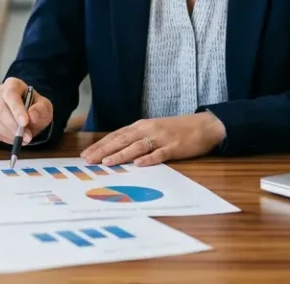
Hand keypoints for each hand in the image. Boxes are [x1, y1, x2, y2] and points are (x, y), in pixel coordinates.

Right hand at [0, 77, 53, 145]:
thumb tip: (32, 116)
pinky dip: (5, 137)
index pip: (10, 94)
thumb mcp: (44, 107)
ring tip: (24, 138)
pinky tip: (15, 138)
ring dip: (10, 133)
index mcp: (12, 84)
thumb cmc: (35, 107)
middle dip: (13, 124)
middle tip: (27, 136)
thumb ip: (40, 110)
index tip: (25, 122)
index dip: (16, 109)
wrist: (28, 115)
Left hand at [81, 112, 225, 166]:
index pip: (116, 135)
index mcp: (141, 126)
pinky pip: (160, 153)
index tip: (86, 154)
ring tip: (107, 162)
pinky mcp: (174, 147)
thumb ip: (136, 138)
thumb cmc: (175, 129)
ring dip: (121, 154)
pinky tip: (139, 164)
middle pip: (122, 140)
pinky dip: (149, 158)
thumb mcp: (152, 130)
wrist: (203, 125)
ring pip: (137, 146)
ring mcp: (161, 138)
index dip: (100, 145)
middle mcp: (148, 130)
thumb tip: (115, 150)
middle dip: (104, 150)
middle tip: (88, 160)